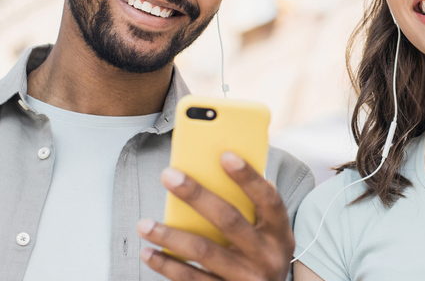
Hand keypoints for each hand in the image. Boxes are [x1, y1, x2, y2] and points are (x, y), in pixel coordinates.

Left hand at [138, 152, 294, 280]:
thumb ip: (253, 209)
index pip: (268, 199)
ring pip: (204, 252)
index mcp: (280, 233)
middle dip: (196, 195)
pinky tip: (149, 252)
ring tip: (144, 223)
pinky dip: (168, 266)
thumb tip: (218, 174)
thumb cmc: (261, 255)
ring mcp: (247, 279)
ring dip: (170, 236)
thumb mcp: (269, 235)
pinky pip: (192, 280)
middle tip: (169, 175)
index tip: (225, 155)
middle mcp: (267, 257)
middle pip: (229, 220)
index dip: (248, 177)